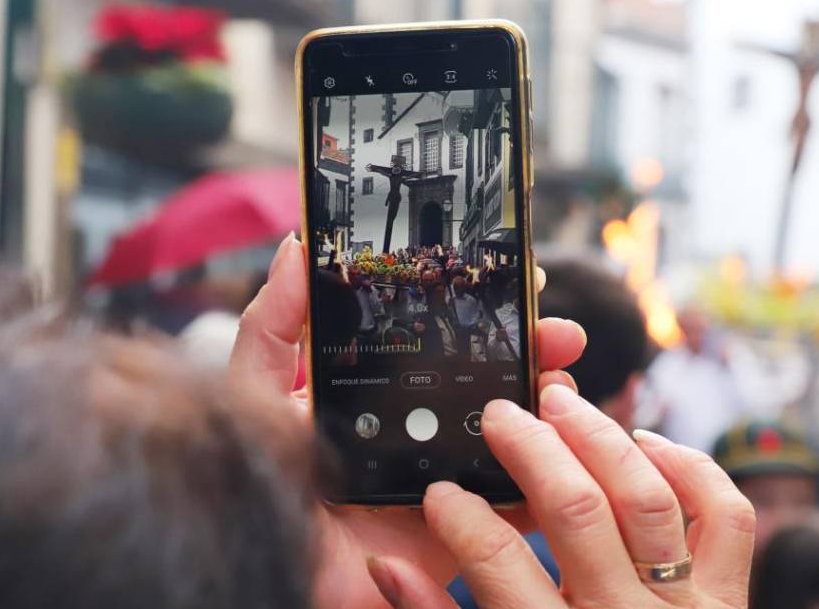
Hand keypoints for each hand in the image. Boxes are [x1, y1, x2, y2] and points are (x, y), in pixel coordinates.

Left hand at [229, 235, 586, 608]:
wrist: (271, 568)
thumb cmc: (254, 481)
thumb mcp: (255, 392)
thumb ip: (272, 326)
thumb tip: (296, 250)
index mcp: (375, 389)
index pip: (438, 337)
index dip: (479, 306)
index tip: (517, 278)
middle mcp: (416, 426)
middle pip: (489, 378)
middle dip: (531, 350)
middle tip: (558, 332)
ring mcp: (442, 476)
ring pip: (513, 434)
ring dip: (548, 405)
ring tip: (560, 382)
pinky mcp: (458, 528)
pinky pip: (515, 504)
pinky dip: (550, 478)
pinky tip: (564, 448)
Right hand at [367, 384, 754, 607]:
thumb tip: (388, 566)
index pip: (498, 564)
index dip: (460, 516)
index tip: (439, 491)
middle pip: (577, 509)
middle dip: (531, 449)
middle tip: (499, 415)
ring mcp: (685, 607)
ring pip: (647, 498)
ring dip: (601, 438)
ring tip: (561, 403)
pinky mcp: (727, 597)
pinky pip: (725, 516)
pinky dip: (691, 467)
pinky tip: (645, 443)